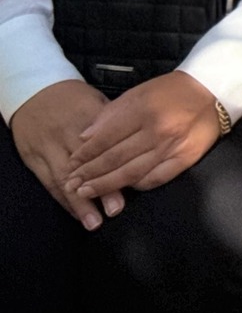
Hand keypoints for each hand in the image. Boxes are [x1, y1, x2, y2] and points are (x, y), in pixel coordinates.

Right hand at [9, 80, 124, 228]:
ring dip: (78, 202)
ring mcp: (46, 147)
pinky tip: (75, 213)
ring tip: (93, 221)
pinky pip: (48, 182)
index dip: (116, 165)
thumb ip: (116, 124)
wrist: (34, 91)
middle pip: (84, 166)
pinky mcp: (32, 158)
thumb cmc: (75, 98)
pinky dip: (62, 199)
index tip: (131, 184)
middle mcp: (64, 134)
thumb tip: (138, 146)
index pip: (104, 145)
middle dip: (99, 189)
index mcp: (86, 116)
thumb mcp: (98, 102)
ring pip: (63, 179)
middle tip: (114, 210)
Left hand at [65, 72, 223, 198]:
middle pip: (115, 158)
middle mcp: (158, 131)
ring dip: (106, 184)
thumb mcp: (139, 92)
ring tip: (87, 192)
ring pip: (132, 173)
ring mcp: (172, 147)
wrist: (215, 91)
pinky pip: (156, 178)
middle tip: (71, 184)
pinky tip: (123, 188)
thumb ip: (111, 113)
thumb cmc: (173, 90)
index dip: (85, 153)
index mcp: (144, 110)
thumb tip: (86, 137)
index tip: (70, 163)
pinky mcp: (186, 159)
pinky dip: (136, 185)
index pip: (106, 137)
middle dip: (89, 173)